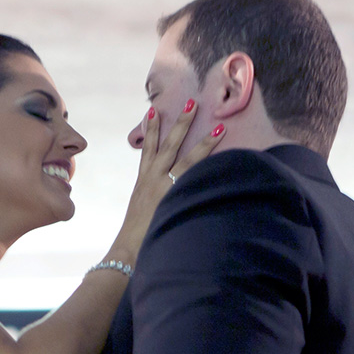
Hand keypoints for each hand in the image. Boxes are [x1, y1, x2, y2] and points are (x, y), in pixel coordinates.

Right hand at [110, 100, 222, 261]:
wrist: (127, 251)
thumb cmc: (135, 237)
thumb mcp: (142, 211)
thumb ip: (154, 199)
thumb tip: (164, 197)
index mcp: (143, 181)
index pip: (148, 149)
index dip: (151, 129)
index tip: (153, 110)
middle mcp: (154, 180)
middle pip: (169, 145)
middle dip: (181, 123)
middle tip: (193, 102)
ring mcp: (166, 189)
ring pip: (188, 159)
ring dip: (205, 142)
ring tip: (220, 126)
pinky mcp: (176, 200)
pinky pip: (197, 182)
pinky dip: (211, 172)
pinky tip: (226, 164)